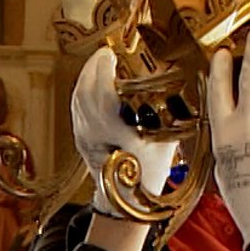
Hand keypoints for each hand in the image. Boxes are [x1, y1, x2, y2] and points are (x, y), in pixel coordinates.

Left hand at [71, 46, 179, 214]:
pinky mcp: (78, 137)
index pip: (103, 98)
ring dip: (87, 74)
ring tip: (101, 60)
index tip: (111, 54)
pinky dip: (83, 87)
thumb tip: (173, 80)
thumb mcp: (167, 142)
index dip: (103, 73)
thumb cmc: (150, 172)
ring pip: (78, 97)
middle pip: (85, 93)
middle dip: (94, 67)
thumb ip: (168, 114)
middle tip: (107, 51)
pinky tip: (93, 78)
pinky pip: (76, 105)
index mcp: (120, 137)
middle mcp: (97, 136)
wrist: (125, 200)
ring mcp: (84, 137)